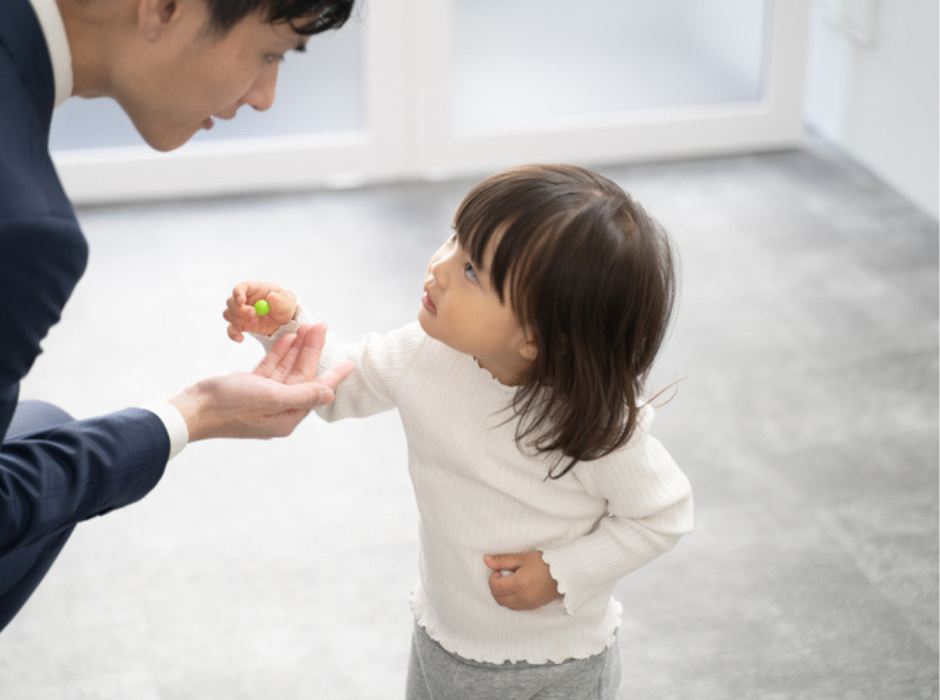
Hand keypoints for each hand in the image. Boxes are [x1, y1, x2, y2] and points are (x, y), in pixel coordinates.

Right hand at [169, 323, 354, 441]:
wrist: (192, 409)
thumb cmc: (229, 405)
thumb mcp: (269, 398)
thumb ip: (301, 395)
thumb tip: (329, 393)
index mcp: (286, 419)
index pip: (316, 392)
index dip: (334, 376)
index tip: (350, 363)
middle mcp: (278, 410)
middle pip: (302, 376)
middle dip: (312, 351)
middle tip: (322, 326)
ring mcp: (263, 400)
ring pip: (287, 369)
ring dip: (298, 348)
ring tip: (308, 326)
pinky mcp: (250, 389)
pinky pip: (271, 369)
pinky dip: (280, 353)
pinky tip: (289, 337)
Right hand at [224, 280, 297, 341]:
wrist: (285, 321)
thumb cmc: (285, 305)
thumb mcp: (287, 302)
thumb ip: (279, 300)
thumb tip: (271, 297)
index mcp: (254, 288)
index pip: (240, 287)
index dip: (237, 293)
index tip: (241, 301)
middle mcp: (244, 299)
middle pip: (231, 302)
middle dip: (240, 310)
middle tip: (254, 315)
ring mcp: (241, 312)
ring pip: (228, 314)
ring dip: (239, 320)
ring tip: (256, 322)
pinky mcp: (241, 325)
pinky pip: (231, 329)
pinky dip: (233, 334)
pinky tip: (240, 338)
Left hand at [484, 551, 560, 610]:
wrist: (564, 572)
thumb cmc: (544, 562)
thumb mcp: (522, 557)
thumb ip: (503, 560)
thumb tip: (486, 560)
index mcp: (519, 584)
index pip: (495, 587)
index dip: (493, 577)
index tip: (499, 570)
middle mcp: (522, 597)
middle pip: (498, 598)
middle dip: (495, 587)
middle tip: (502, 576)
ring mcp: (528, 604)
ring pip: (506, 605)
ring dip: (503, 595)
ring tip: (510, 582)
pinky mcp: (533, 607)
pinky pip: (516, 607)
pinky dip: (511, 600)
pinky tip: (517, 589)